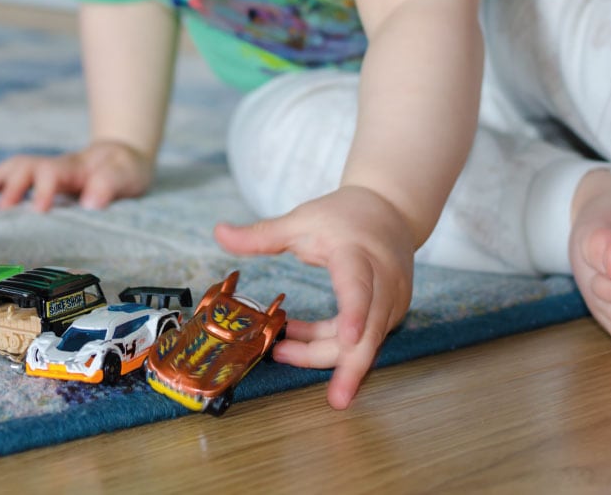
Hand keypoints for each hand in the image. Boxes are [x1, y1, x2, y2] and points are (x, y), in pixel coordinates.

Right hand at [0, 140, 154, 211]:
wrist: (124, 156)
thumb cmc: (125, 169)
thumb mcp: (127, 175)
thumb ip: (110, 184)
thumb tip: (91, 203)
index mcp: (75, 169)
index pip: (52, 174)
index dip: (42, 190)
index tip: (38, 211)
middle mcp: (56, 167)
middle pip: (26, 167)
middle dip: (11, 186)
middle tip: (1, 212)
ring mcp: (48, 172)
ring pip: (16, 167)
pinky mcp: (44, 181)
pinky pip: (16, 176)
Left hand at [213, 186, 414, 408]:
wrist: (390, 211)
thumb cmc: (343, 215)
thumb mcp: (300, 219)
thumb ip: (261, 234)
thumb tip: (219, 232)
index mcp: (359, 253)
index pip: (358, 285)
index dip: (354, 312)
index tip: (348, 337)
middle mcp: (384, 281)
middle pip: (368, 330)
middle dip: (350, 365)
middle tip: (335, 399)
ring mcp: (392, 300)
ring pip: (364, 341)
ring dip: (323, 352)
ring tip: (281, 350)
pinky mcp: (390, 313)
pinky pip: (363, 338)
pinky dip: (331, 344)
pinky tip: (299, 339)